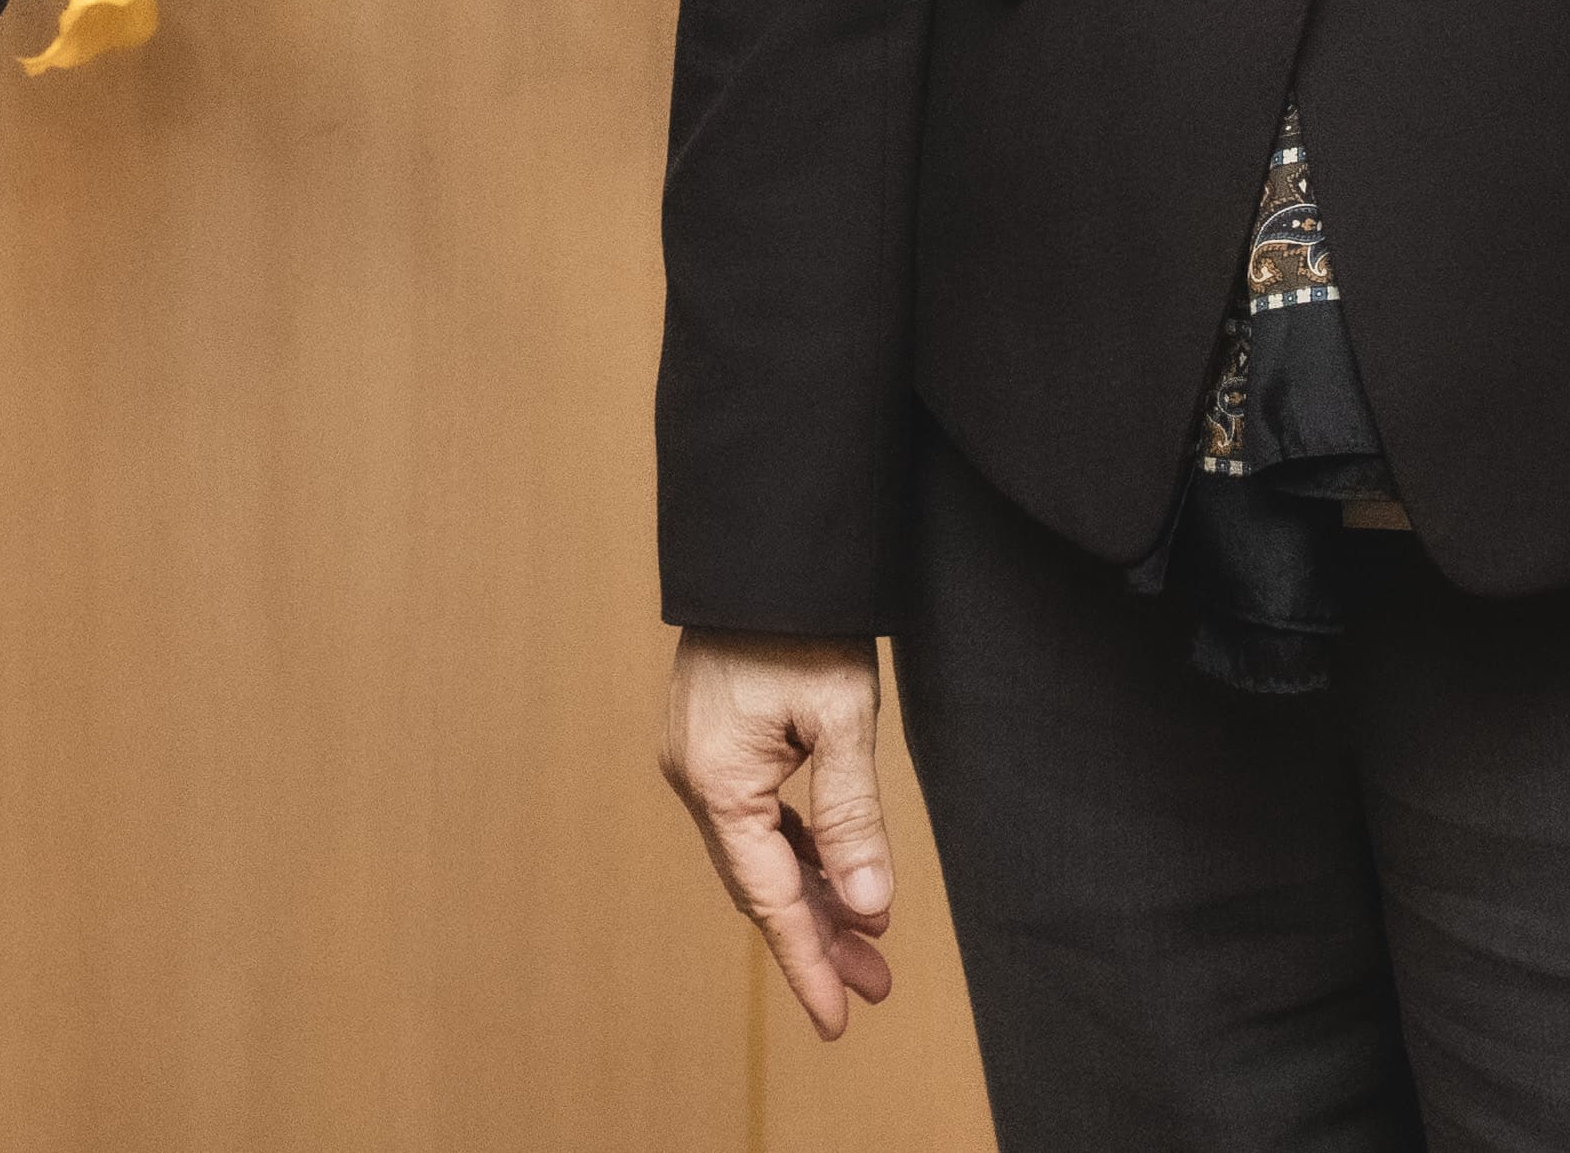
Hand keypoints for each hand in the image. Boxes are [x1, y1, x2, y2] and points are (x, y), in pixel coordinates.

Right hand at [659, 629, 904, 1039]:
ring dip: (809, 895)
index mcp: (717, 781)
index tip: (839, 1020)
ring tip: (869, 943)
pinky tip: (833, 873)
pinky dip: (794, 851)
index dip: (807, 962)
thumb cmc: (804, 624)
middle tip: (875, 986)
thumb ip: (852, 818)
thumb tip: (867, 908)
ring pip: (757, 853)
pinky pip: (754, 817)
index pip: (769, 898)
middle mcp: (694, 778)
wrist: (765, 549)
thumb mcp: (844, 720)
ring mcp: (698, 759)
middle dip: (816, 936)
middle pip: (759, 883)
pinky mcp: (711, 741)